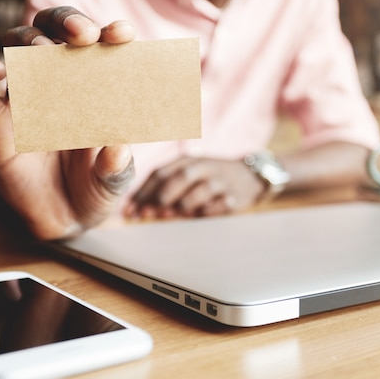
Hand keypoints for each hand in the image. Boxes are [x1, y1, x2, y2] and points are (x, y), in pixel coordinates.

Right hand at [0, 7, 136, 239]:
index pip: (98, 47)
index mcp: (94, 87)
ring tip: (43, 49)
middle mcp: (59, 82)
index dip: (109, 33)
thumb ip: (117, 168)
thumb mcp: (114, 180)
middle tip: (84, 35)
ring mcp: (24, 97)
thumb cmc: (95, 187)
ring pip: (16, 46)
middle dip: (67, 22)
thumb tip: (117, 150)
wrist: (64, 218)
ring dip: (29, 39)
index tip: (123, 35)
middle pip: (53, 30)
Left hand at [124, 156, 264, 218]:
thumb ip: (163, 187)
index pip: (160, 173)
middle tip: (147, 214)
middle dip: (160, 198)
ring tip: (169, 217)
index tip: (130, 210)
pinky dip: (206, 212)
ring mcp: (219, 181)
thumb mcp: (187, 173)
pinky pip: (218, 205)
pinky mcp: (234, 196)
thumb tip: (134, 209)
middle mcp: (202, 167)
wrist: (249, 176)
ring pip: (198, 192)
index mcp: (186, 161)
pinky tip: (197, 217)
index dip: (143, 192)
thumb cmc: (208, 178)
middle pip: (178, 179)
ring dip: (182, 206)